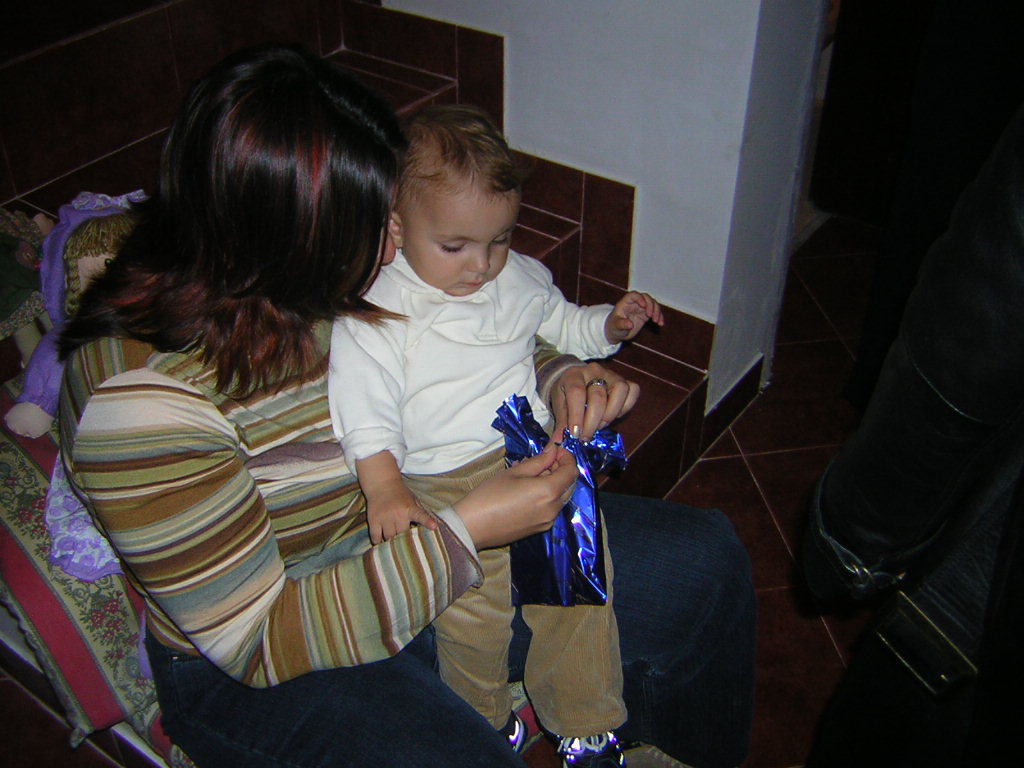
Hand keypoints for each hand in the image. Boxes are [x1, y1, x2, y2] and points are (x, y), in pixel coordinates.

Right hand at [365, 483, 435, 543]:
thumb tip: (433, 527)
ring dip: (391, 541)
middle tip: (404, 540)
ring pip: (389, 537)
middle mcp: (397, 513)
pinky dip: (378, 541)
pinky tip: (380, 540)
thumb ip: (421, 513)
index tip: (434, 527)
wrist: (381, 484)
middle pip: (402, 535)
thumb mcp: (413, 500)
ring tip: (392, 540)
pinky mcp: (373, 520)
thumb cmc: (400, 494)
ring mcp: (384, 517)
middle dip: (403, 539)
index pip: (420, 515)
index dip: (427, 521)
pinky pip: (375, 537)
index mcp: (410, 508)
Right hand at [453, 449, 578, 549]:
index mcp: (549, 491)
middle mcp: (554, 508)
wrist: (472, 526)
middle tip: (543, 460)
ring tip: (530, 474)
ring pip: (561, 497)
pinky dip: (547, 496)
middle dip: (561, 470)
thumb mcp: (515, 472)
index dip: (567, 457)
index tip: (555, 450)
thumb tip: (553, 450)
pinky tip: (528, 489)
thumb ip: (539, 461)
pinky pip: (551, 508)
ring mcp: (548, 520)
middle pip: (569, 485)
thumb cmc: (490, 495)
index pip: (572, 471)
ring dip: (553, 483)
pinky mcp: (540, 528)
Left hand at [550, 361, 639, 441]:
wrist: (575, 382)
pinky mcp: (624, 380)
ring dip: (611, 414)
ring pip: (620, 390)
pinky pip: (632, 391)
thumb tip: (559, 444)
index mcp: (573, 375)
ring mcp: (610, 374)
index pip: (577, 393)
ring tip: (600, 425)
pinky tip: (613, 415)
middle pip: (598, 396)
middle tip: (586, 436)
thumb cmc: (566, 395)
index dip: (577, 415)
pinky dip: (625, 407)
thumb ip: (561, 424)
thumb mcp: (559, 407)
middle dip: (593, 422)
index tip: (576, 434)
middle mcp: (593, 371)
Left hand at [605, 291, 664, 342]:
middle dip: (650, 305)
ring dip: (657, 311)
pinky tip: (661, 323)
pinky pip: (656, 312)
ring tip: (656, 321)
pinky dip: (660, 316)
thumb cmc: (614, 326)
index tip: (644, 306)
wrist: (617, 332)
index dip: (640, 298)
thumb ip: (622, 324)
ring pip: (653, 303)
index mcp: (625, 302)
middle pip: (646, 297)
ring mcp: (641, 308)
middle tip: (650, 316)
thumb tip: (630, 324)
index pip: (633, 295)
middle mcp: (634, 303)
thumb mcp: (616, 326)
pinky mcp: (646, 314)